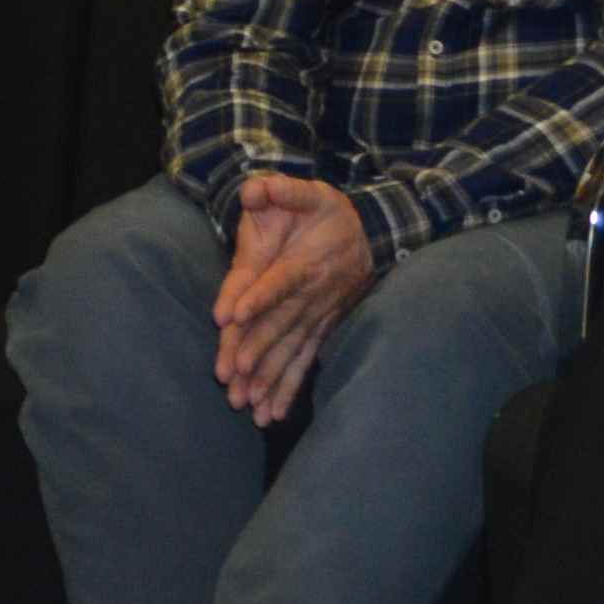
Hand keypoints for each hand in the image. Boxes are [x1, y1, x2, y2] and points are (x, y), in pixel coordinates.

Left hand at [210, 171, 376, 423]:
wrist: (371, 237)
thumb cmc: (329, 214)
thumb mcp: (310, 193)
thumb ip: (282, 190)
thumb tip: (255, 188)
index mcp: (304, 262)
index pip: (278, 282)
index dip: (258, 297)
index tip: (232, 316)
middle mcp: (311, 296)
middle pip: (279, 325)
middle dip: (255, 350)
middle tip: (231, 372)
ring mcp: (316, 318)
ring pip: (290, 351)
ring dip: (268, 378)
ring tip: (247, 404)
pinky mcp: (318, 332)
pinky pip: (303, 364)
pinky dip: (287, 389)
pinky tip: (271, 414)